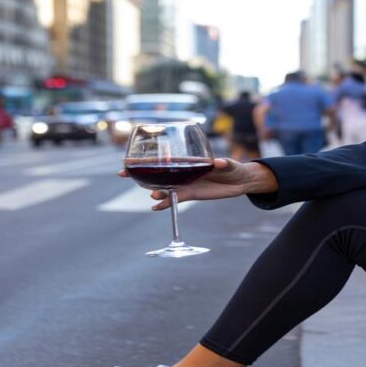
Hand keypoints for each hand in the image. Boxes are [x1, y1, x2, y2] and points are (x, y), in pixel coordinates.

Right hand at [118, 158, 277, 210]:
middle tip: (124, 175)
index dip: (148, 159)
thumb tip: (218, 163)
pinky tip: (156, 208)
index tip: (130, 159)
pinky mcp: (192, 194)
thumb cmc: (234, 167)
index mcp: (188, 160)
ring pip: (165, 187)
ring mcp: (186, 183)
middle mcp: (183, 171)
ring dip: (156, 191)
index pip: (165, 158)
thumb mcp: (230, 164)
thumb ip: (224, 163)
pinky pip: (175, 199)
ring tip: (153, 196)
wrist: (240, 181)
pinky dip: (166, 204)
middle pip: (158, 172)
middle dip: (140, 174)